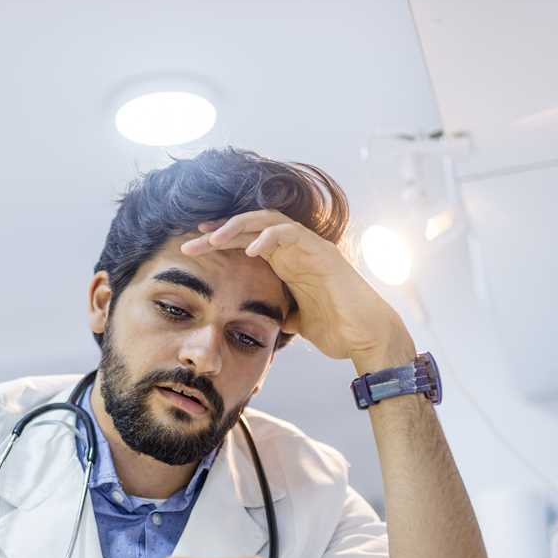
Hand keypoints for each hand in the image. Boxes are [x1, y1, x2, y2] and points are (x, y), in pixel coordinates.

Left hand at [181, 211, 414, 369]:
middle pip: (250, 227)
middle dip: (217, 233)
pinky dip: (268, 237)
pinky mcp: (321, 251)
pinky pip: (291, 232)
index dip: (219, 242)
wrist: (367, 337)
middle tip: (190, 244)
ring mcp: (309, 247)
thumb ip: (279, 313)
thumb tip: (261, 321)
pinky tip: (249, 250)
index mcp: (287, 262)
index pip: (246, 241)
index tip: (192, 249)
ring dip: (237, 227)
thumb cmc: (338, 330)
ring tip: (211, 239)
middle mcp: (296, 249)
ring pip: (268, 220)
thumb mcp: (296, 323)